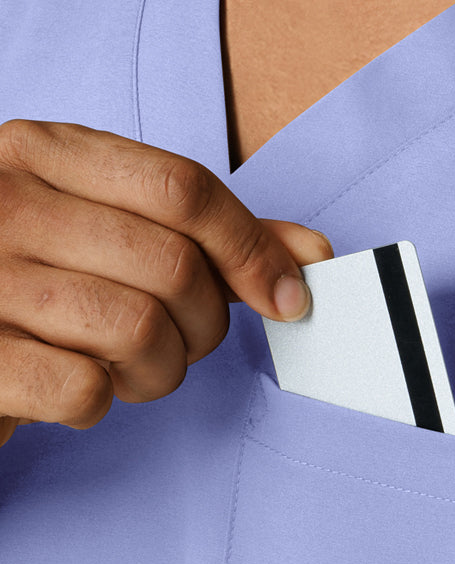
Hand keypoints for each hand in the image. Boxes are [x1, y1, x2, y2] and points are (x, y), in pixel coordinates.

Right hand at [0, 119, 334, 446]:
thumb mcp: (106, 240)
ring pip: (140, 329)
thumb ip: (204, 240)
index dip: (253, 250)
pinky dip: (97, 404)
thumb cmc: (34, 297)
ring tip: (124, 369)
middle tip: (177, 344)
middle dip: (202, 327)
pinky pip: (86, 389)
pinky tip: (72, 390)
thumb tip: (309, 253)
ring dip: (158, 371)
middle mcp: (4, 201)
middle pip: (174, 266)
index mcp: (40, 154)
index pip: (183, 188)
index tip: (288, 299)